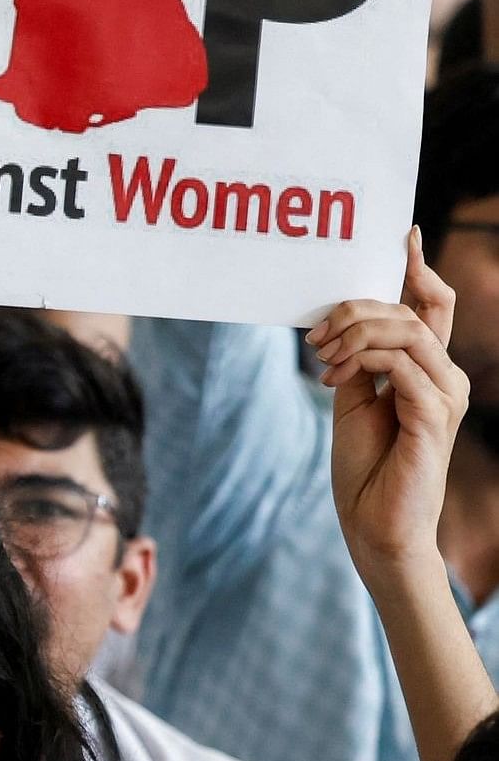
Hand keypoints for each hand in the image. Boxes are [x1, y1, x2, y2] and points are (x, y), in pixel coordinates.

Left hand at [318, 230, 470, 574]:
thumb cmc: (365, 466)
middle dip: (354, 309)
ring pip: (405, 331)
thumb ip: (358, 360)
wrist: (373, 527)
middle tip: (315, 336)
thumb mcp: (353, 399)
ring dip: (353, 334)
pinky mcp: (434, 417)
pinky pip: (402, 365)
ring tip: (320, 358)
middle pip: (409, 309)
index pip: (434, 305)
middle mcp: (446, 376)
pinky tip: (334, 377)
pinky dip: (362, 361)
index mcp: (428, 368)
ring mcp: (445, 396)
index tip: (403, 234)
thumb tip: (342, 324)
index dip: (420, 267)